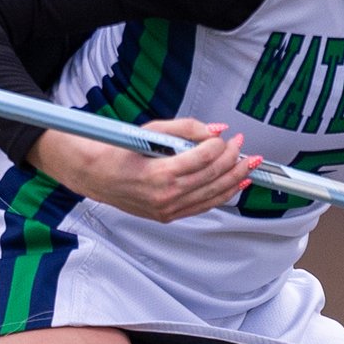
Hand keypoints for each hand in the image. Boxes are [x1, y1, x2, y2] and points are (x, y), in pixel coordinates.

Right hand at [30, 117, 258, 222]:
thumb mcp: (151, 131)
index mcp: (161, 174)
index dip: (222, 146)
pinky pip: (202, 205)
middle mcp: (166, 196)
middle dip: (234, 159)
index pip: (205, 158)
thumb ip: (186, 128)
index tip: (228, 136)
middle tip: (243, 146)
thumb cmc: (117, 150)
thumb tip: (216, 130)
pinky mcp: (168, 215)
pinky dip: (222, 195)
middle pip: (213, 176)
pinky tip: (235, 185)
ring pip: (213, 194)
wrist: (93, 174)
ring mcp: (167, 209)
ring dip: (235, 178)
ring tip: (249, 165)